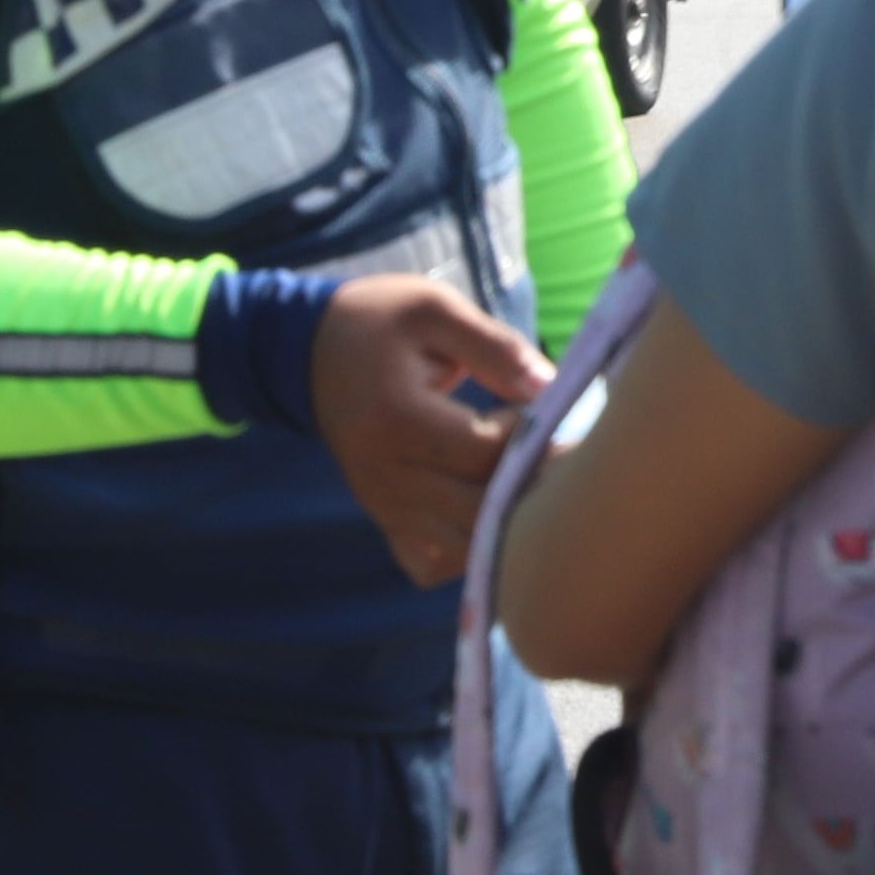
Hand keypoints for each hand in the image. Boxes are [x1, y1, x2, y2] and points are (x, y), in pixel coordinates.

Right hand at [308, 276, 548, 581]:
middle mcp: (386, 476)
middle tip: (562, 454)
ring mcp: (384, 507)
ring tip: (532, 481)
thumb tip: (552, 388)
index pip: (483, 453)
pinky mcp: (386, 521)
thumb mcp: (435, 310)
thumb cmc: (382, 322)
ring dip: (507, 526)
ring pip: (461, 550)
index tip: (549, 408)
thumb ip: (495, 348)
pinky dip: (468, 553)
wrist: (312, 349)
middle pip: (477, 510)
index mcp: (396, 420)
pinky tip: (489, 512)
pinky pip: (432, 565)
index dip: (531, 436)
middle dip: (531, 486)